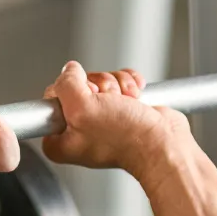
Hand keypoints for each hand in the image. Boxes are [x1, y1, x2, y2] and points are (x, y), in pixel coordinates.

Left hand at [42, 62, 190, 174]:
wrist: (164, 145)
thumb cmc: (126, 138)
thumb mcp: (82, 108)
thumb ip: (66, 84)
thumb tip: (69, 70)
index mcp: (60, 140)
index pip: (52, 97)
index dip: (71, 91)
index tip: (87, 100)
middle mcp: (78, 130)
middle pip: (78, 86)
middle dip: (100, 86)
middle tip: (110, 100)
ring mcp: (101, 120)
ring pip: (101, 82)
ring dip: (118, 85)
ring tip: (128, 101)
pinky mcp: (122, 109)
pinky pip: (119, 82)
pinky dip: (130, 84)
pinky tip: (137, 96)